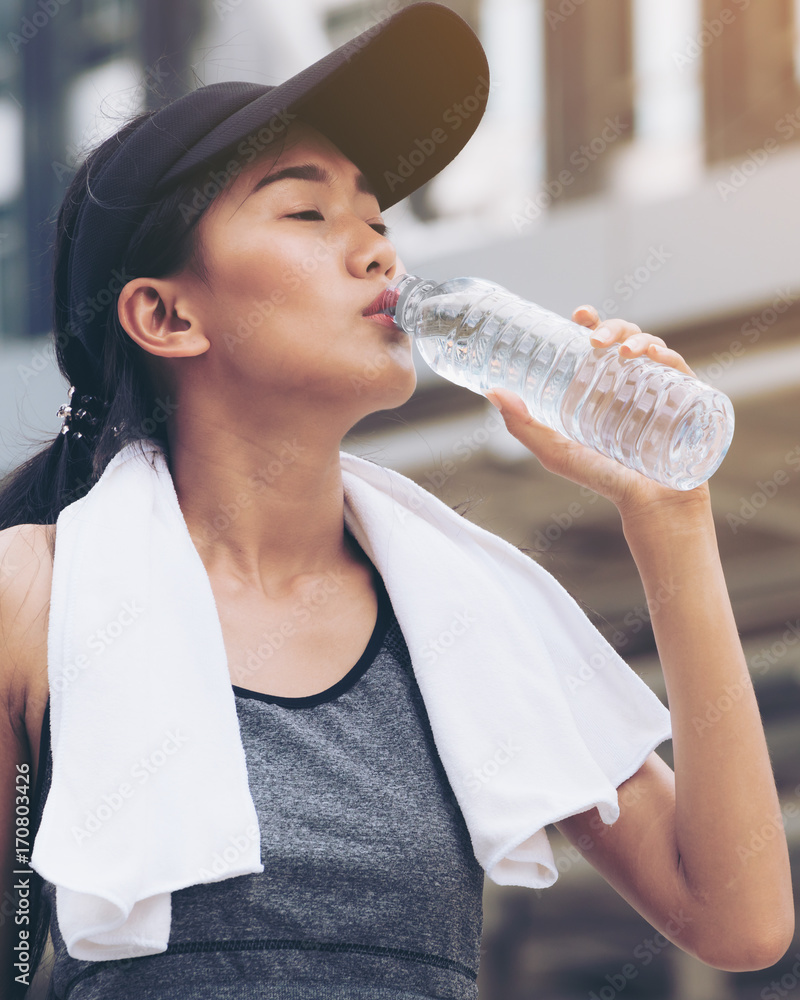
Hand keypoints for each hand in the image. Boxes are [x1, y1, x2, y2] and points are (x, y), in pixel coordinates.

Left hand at [484, 305, 710, 518]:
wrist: (648, 506)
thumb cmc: (603, 478)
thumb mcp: (556, 452)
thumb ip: (522, 426)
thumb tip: (492, 392)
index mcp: (603, 384)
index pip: (599, 342)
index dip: (593, 322)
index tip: (581, 315)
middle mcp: (632, 381)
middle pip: (626, 338)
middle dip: (613, 328)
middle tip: (596, 339)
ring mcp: (661, 390)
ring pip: (653, 348)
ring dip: (639, 339)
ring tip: (624, 353)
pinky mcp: (688, 402)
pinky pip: (682, 370)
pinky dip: (670, 357)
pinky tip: (657, 358)